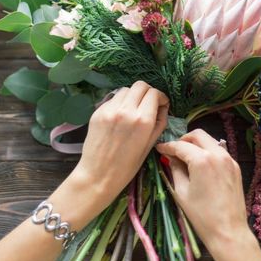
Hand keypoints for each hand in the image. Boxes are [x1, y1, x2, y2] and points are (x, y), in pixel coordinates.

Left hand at [0, 82, 168, 260]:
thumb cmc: (127, 166)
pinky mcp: (98, 111)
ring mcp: (110, 109)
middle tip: (148, 104)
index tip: (161, 105)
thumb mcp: (150, 146)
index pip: (154, 93)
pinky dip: (120, 102)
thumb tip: (162, 107)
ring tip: (133, 110)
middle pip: (141, 85)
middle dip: (148, 93)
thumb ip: (159, 123)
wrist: (98, 175)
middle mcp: (126, 110)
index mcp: (143, 120)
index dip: (161, 97)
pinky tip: (120, 116)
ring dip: (133, 96)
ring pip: (126, 89)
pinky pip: (113, 98)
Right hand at [156, 130, 260, 260]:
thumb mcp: (182, 192)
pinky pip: (219, 151)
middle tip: (174, 150)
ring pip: (210, 141)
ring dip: (197, 144)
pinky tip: (201, 165)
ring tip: (186, 157)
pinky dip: (208, 152)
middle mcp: (218, 154)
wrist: (228, 231)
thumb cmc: (202, 215)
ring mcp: (229, 159)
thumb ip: (175, 170)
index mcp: (202, 160)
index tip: (159, 149)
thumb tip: (171, 158)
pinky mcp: (235, 167)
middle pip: (198, 135)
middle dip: (184, 139)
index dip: (167, 146)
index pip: (181, 146)